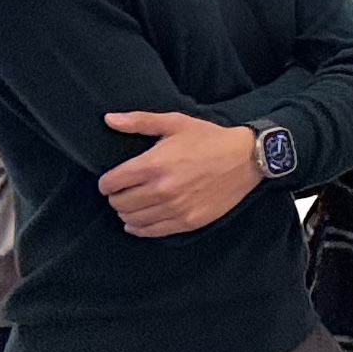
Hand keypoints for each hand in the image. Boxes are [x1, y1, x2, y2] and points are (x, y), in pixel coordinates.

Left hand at [98, 112, 266, 236]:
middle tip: (122, 191)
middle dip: (115, 197)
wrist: (245, 159)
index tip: (111, 181)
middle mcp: (161, 189)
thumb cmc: (209, 139)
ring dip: (127, 213)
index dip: (106, 182)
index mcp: (154, 164)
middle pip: (119, 203)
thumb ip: (139, 121)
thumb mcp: (175, 122)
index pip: (112, 183)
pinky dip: (139, 228)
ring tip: (132, 204)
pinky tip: (138, 222)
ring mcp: (175, 208)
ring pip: (133, 219)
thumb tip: (108, 119)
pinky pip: (152, 232)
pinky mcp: (187, 222)